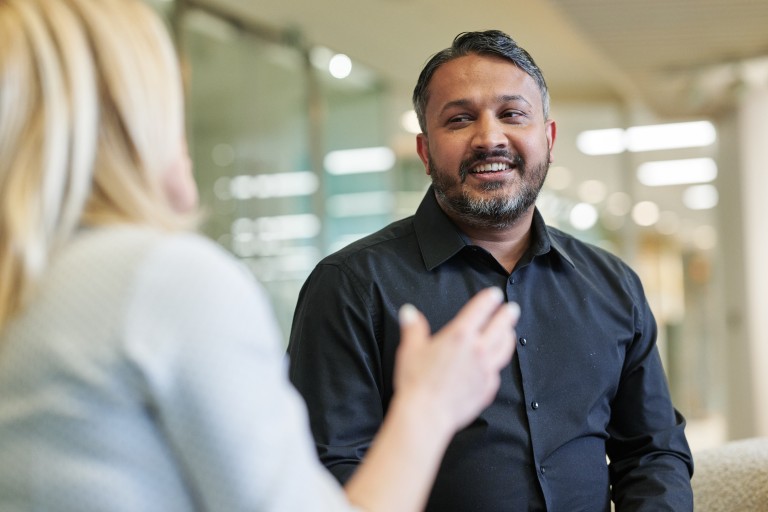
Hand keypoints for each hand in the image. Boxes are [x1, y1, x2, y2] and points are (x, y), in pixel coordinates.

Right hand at [394, 287, 519, 431]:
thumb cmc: (416, 382)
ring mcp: (485, 370)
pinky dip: (497, 362)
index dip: (489, 300)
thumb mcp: (410, 349)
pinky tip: (495, 363)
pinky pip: (497, 371)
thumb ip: (413, 328)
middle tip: (512, 308)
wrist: (427, 414)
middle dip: (507, 315)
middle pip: (500, 327)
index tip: (494, 295)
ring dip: (509, 337)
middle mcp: (477, 350)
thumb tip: (409, 312)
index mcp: (459, 336)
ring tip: (510, 332)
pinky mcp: (487, 388)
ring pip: (504, 348)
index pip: (480, 310)